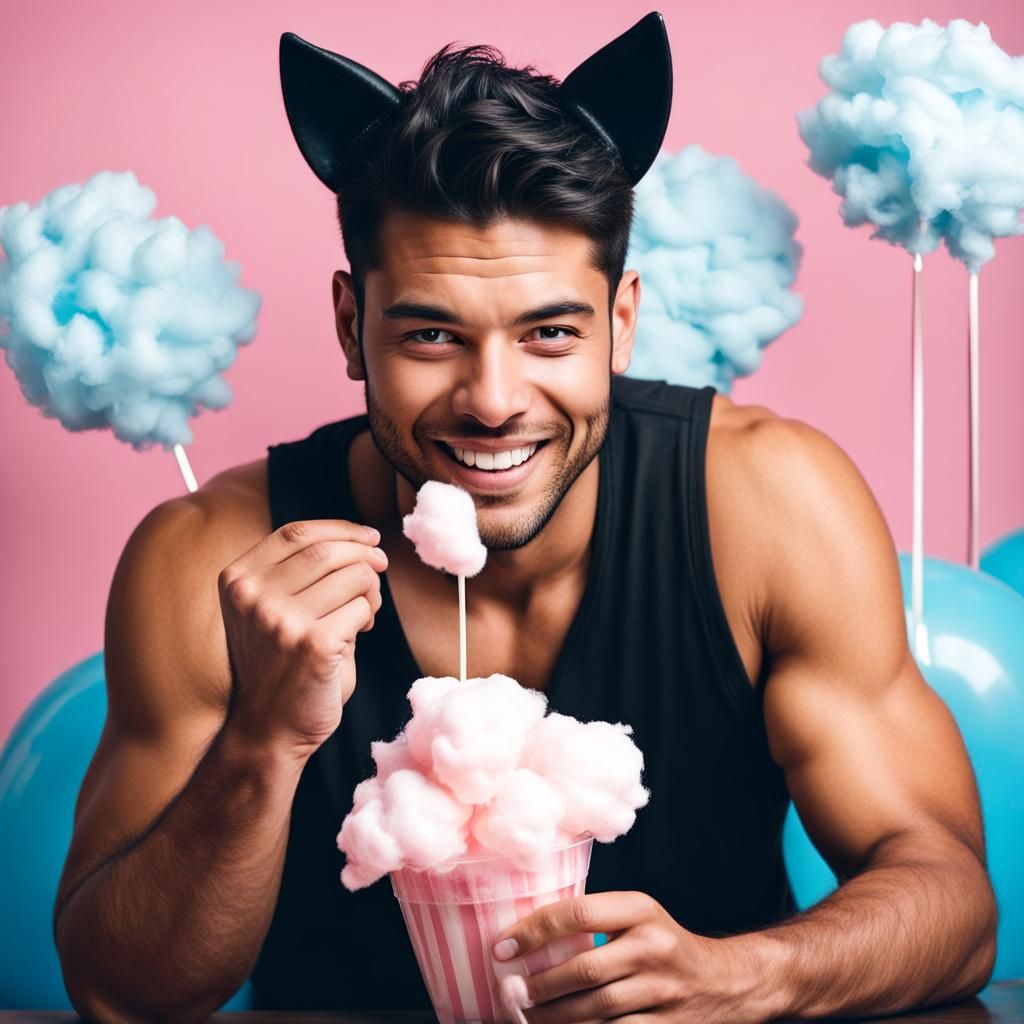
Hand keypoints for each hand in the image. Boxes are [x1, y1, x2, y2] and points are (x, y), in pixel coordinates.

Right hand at [217, 518, 386, 760]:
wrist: (268, 731)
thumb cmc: (279, 667)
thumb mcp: (270, 610)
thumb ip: (300, 575)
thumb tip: (362, 542)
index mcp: (237, 579)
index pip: (296, 533)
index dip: (340, 529)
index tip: (368, 537)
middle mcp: (253, 595)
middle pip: (328, 550)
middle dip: (365, 556)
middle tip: (380, 570)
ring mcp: (280, 619)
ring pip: (352, 575)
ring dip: (371, 589)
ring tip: (367, 610)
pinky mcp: (312, 643)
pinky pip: (361, 608)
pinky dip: (369, 616)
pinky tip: (361, 631)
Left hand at [492, 891, 770, 1023]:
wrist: (725, 981)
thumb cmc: (664, 944)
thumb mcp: (637, 916)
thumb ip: (595, 920)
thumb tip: (527, 935)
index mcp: (640, 910)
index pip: (578, 914)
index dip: (534, 931)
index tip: (503, 947)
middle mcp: (652, 946)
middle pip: (583, 969)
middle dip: (538, 984)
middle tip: (508, 992)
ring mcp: (661, 990)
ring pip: (595, 1009)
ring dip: (552, 1016)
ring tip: (525, 1016)